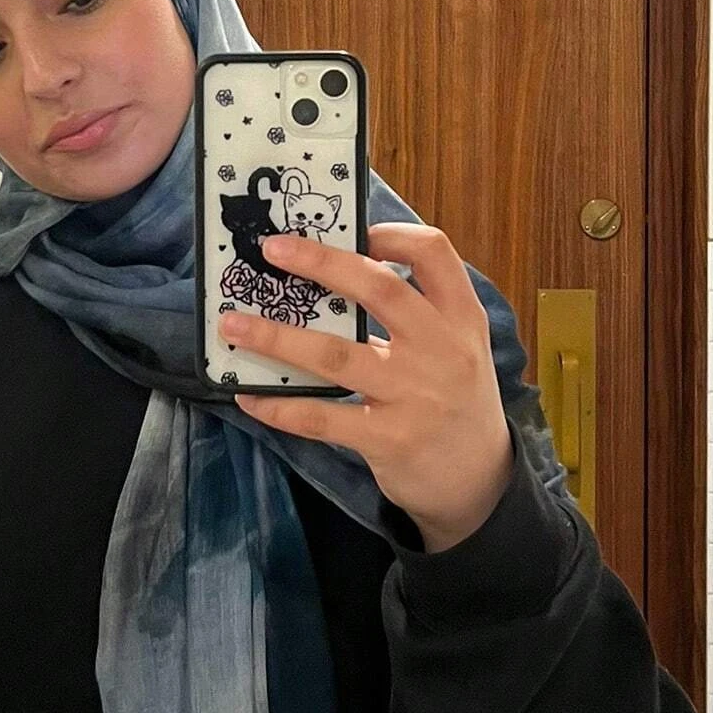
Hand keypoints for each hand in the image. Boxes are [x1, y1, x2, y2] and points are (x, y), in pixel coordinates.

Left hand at [220, 222, 514, 552]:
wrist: (479, 480)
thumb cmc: (455, 402)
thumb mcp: (456, 349)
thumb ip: (417, 314)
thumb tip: (333, 277)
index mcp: (461, 318)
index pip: (435, 254)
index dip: (391, 234)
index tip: (353, 231)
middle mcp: (442, 350)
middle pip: (380, 291)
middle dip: (321, 264)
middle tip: (272, 249)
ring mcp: (415, 396)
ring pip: (337, 356)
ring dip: (278, 337)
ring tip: (234, 324)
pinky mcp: (389, 439)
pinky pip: (322, 418)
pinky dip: (280, 407)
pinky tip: (249, 397)